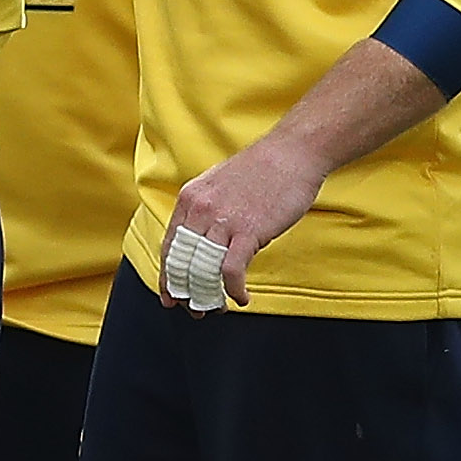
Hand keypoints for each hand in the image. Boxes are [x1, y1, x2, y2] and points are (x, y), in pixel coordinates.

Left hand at [163, 132, 331, 308]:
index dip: (168, 276)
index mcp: (190, 198)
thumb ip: (207, 211)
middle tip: (193, 308)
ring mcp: (223, 220)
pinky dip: (233, 290)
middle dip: (184, 291)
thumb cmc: (262, 170)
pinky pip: (230, 271)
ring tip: (216, 307)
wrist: (292, 153)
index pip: (170, 246)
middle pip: (182, 262)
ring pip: (202, 270)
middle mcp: (200, 209)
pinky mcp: (248, 231)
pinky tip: (241, 297)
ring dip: (207, 295)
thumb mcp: (219, 185)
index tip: (171, 294)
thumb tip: (203, 240)